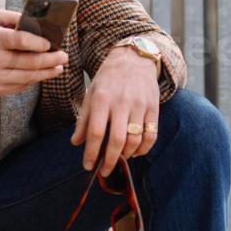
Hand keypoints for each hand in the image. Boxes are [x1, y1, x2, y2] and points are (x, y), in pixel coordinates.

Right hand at [0, 9, 68, 96]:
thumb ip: (13, 18)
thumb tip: (38, 21)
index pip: (20, 41)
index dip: (39, 43)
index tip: (51, 43)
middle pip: (29, 62)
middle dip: (51, 59)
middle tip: (63, 56)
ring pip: (29, 77)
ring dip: (47, 73)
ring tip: (58, 67)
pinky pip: (21, 86)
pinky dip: (34, 80)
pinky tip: (42, 74)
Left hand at [69, 45, 160, 175]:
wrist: (134, 59)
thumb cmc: (108, 79)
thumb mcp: (91, 94)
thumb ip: (84, 120)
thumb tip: (76, 143)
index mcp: (102, 99)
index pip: (96, 133)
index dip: (91, 153)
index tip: (88, 166)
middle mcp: (121, 103)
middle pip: (117, 140)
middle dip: (109, 161)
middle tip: (103, 171)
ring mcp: (140, 106)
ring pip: (135, 140)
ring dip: (126, 155)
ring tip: (118, 159)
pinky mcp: (154, 108)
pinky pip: (151, 135)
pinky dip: (144, 149)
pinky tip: (136, 153)